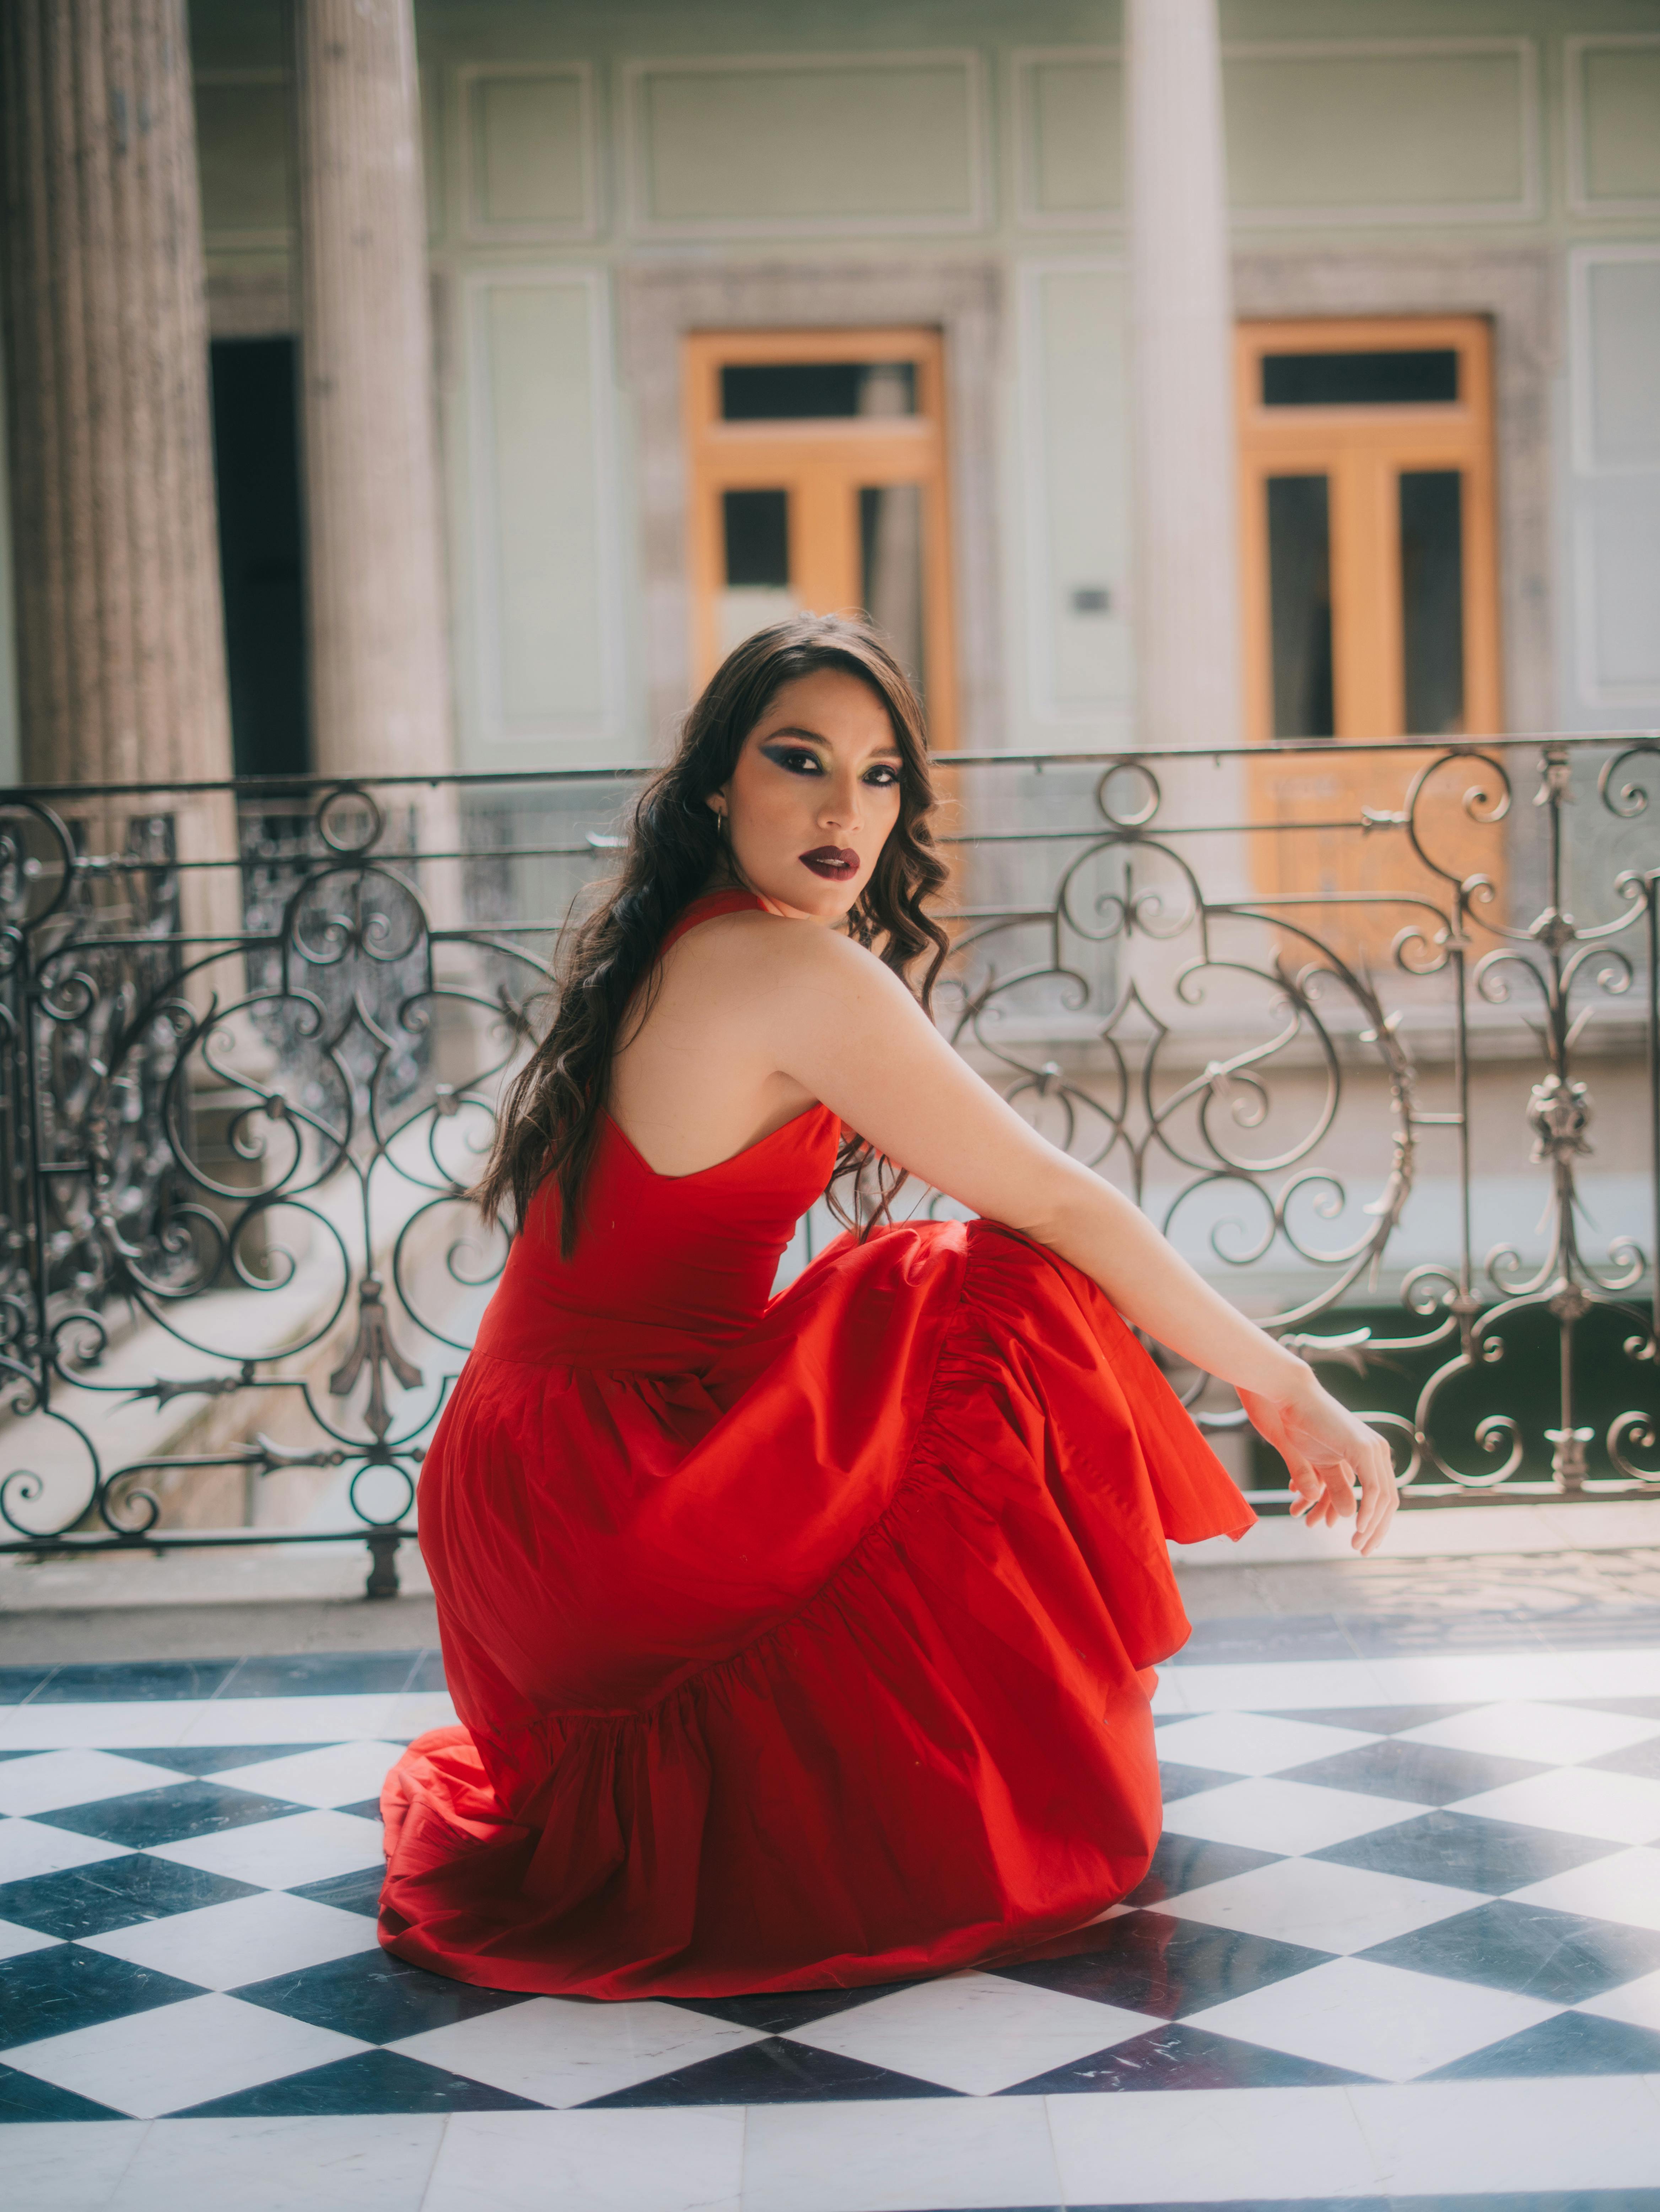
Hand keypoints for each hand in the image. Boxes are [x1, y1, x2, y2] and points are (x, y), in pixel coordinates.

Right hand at [1238, 1373, 1398, 1555]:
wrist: (1290, 1395)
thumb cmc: (1298, 1423)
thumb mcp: (1319, 1464)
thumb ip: (1334, 1486)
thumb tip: (1350, 1517)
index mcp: (1369, 1453)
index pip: (1383, 1496)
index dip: (1376, 1523)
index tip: (1362, 1543)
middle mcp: (1377, 1451)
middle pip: (1389, 1501)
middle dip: (1377, 1530)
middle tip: (1362, 1551)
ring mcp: (1373, 1448)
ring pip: (1384, 1499)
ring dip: (1373, 1526)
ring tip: (1358, 1545)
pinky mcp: (1362, 1449)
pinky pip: (1373, 1489)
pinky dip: (1368, 1511)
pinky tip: (1357, 1527)